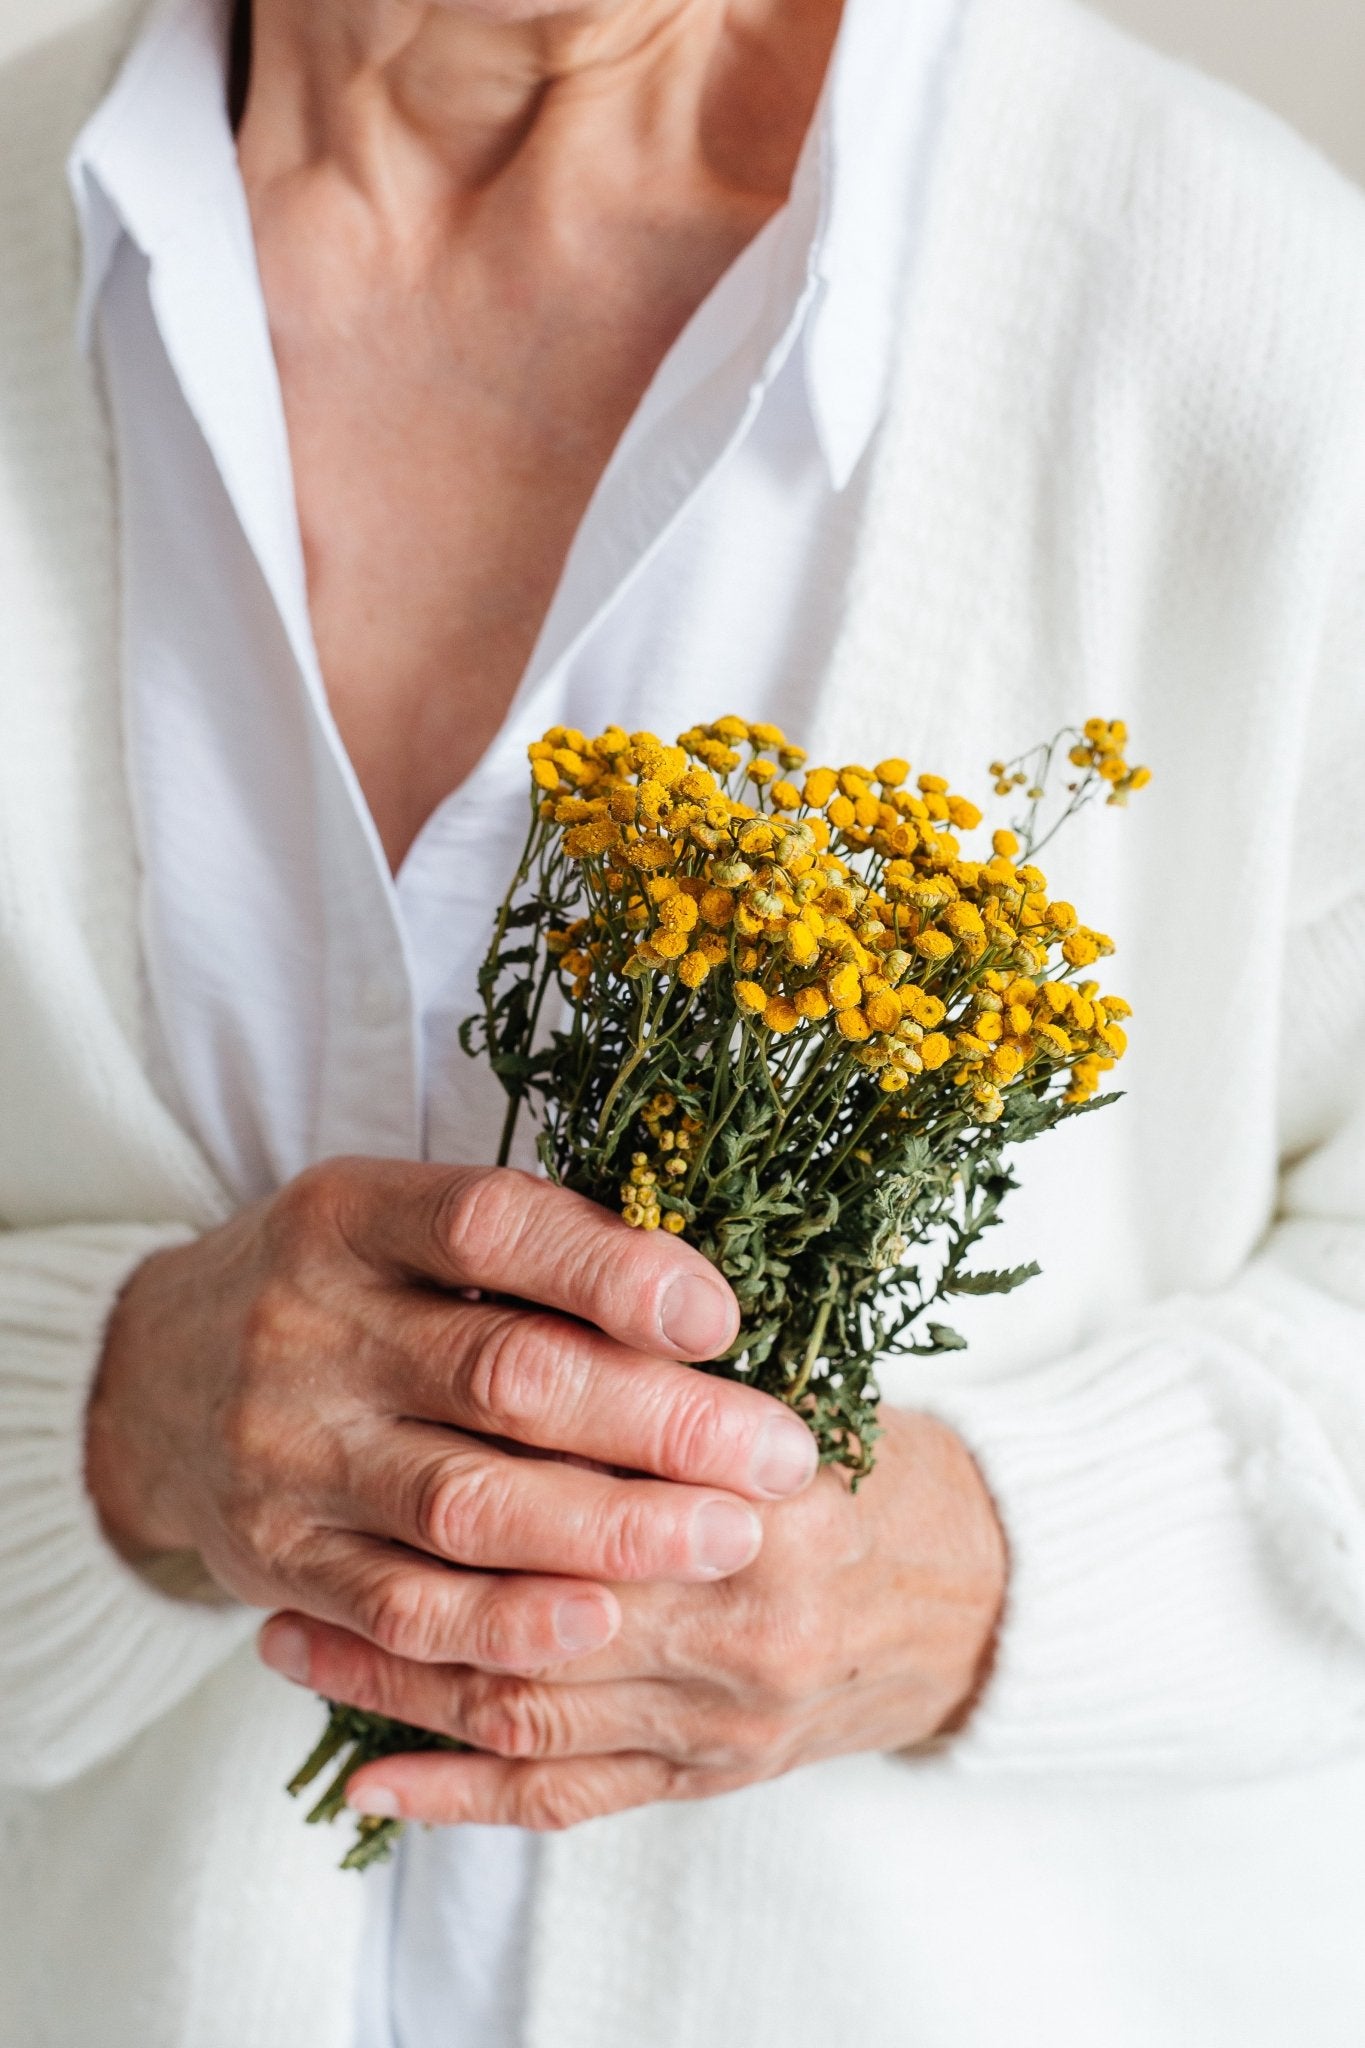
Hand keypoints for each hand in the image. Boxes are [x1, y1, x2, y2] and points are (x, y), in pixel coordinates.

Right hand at [85, 1159, 819, 1676]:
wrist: (151, 1381)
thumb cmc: (333, 1290)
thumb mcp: (396, 1225)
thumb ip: (527, 1252)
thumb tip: (705, 1304)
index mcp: (349, 1215)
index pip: (491, 1228)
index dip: (615, 1271)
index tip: (723, 1317)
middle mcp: (307, 1327)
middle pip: (504, 1373)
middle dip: (661, 1420)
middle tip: (779, 1457)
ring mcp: (286, 1451)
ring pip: (466, 1501)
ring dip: (613, 1529)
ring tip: (728, 1540)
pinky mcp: (279, 1559)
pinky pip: (402, 1609)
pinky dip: (507, 1622)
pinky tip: (601, 1622)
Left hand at [259, 1407, 1005, 1827]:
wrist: (983, 1600)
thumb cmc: (880, 1471)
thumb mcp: (801, 1385)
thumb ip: (677, 1373)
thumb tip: (529, 1308)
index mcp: (772, 1501)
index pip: (599, 1473)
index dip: (482, 1444)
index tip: (381, 1405)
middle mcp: (741, 1624)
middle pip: (538, 1598)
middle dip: (405, 1569)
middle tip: (287, 1530)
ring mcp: (721, 1718)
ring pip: (526, 1704)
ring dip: (395, 1680)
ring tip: (289, 1640)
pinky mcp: (706, 1778)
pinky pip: (564, 1797)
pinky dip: (458, 1795)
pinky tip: (367, 1782)